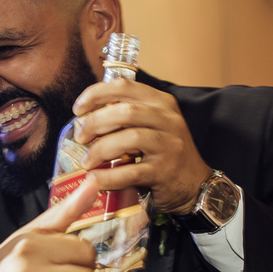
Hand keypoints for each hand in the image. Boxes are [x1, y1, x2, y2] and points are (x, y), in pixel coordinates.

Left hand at [72, 80, 212, 214]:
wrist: (194, 184)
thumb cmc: (164, 153)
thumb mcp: (151, 125)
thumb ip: (126, 116)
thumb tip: (86, 116)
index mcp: (161, 102)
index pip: (124, 86)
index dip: (96, 94)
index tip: (78, 109)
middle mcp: (168, 120)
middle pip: (125, 112)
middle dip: (95, 123)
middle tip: (80, 137)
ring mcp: (169, 145)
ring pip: (129, 138)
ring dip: (100, 150)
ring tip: (87, 161)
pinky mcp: (165, 172)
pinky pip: (131, 171)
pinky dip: (109, 176)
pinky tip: (96, 179)